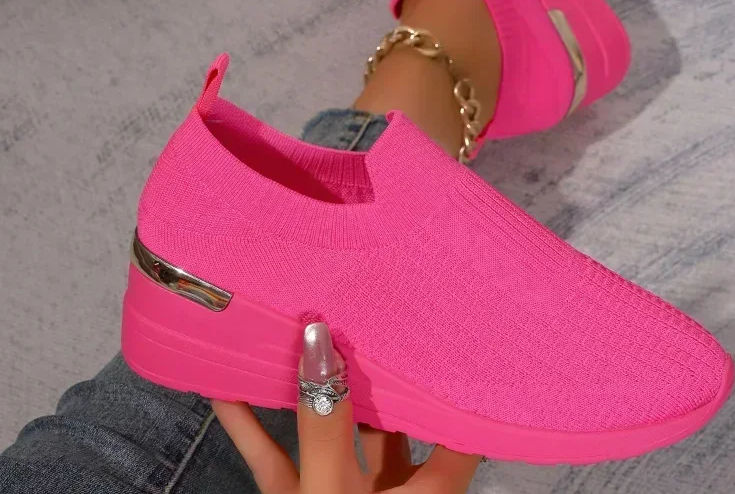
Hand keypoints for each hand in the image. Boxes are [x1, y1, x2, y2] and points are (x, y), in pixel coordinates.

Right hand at [213, 322, 478, 492]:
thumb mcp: (333, 492)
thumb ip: (326, 426)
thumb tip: (319, 342)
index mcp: (427, 491)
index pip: (455, 422)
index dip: (451, 379)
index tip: (438, 329)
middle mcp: (390, 489)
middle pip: (382, 415)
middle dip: (361, 370)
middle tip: (352, 313)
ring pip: (323, 434)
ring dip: (299, 393)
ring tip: (286, 337)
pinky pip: (274, 460)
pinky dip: (251, 428)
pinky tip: (223, 391)